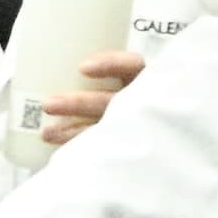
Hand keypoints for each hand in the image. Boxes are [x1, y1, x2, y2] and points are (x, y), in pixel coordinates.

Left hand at [30, 47, 146, 153]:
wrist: (170, 129)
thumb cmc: (127, 93)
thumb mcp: (121, 78)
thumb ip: (97, 76)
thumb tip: (49, 78)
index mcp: (141, 77)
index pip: (130, 65)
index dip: (108, 65)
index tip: (83, 68)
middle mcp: (142, 100)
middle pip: (110, 100)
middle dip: (77, 104)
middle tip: (48, 104)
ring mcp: (138, 123)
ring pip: (106, 126)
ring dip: (73, 130)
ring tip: (47, 133)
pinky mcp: (132, 142)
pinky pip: (107, 148)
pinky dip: (84, 148)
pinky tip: (65, 152)